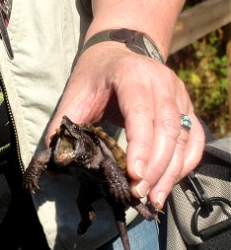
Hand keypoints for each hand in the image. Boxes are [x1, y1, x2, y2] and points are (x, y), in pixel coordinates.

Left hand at [47, 42, 204, 208]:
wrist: (117, 52)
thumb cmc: (94, 74)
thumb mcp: (75, 93)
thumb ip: (64, 122)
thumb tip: (54, 159)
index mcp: (132, 74)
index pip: (141, 112)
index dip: (140, 146)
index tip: (134, 176)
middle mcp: (162, 82)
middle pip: (168, 129)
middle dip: (156, 166)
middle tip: (138, 193)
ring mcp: (178, 94)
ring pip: (184, 136)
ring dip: (171, 171)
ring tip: (153, 198)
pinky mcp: (186, 107)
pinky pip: (194, 137)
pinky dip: (186, 162)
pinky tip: (170, 182)